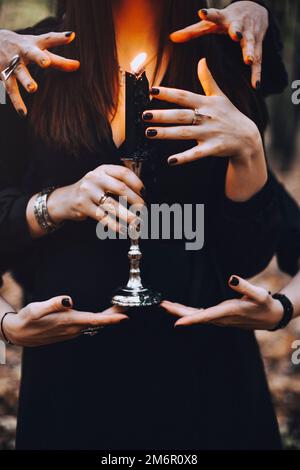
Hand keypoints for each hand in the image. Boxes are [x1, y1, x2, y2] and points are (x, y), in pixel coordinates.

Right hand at [0, 29, 79, 115]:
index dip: (59, 38)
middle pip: (31, 53)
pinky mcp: (3, 75)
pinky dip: (17, 102)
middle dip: (38, 57)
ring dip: (26, 80)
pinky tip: (23, 113)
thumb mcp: (38, 47)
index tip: (70, 36)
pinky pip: (11, 89)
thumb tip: (77, 58)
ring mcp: (13, 63)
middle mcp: (23, 52)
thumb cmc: (24, 46)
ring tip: (33, 88)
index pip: (48, 39)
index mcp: (34, 44)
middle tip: (46, 62)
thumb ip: (57, 55)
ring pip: (19, 72)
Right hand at [2, 296, 127, 346]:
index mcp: (68, 322)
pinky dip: (97, 319)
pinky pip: (88, 325)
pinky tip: (101, 314)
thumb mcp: (37, 308)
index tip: (124, 316)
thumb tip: (69, 300)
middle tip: (127, 306)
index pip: (94, 320)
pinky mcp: (69, 331)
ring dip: (106, 317)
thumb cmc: (28, 319)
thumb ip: (54, 304)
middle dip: (113, 315)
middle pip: (98, 321)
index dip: (111, 318)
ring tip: (118, 307)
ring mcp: (72, 332)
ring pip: (94, 324)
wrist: (19, 333)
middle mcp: (73, 329)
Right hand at [47, 164, 144, 233]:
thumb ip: (117, 182)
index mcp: (103, 170)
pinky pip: (103, 217)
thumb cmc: (89, 191)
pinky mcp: (83, 206)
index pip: (124, 173)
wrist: (65, 199)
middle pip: (121, 189)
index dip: (137, 183)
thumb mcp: (101, 180)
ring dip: (128, 215)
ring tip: (136, 221)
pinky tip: (122, 229)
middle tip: (143, 209)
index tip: (144, 193)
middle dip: (136, 201)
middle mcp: (95, 178)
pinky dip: (115, 225)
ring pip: (113, 205)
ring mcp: (88, 191)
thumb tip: (140, 194)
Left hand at [145, 58, 262, 166]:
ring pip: (184, 133)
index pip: (184, 96)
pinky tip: (170, 161)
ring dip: (166, 133)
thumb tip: (202, 59)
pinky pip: (196, 153)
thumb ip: (208, 80)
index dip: (168, 93)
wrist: (247, 137)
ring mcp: (209, 133)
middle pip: (181, 115)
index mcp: (206, 103)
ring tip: (149, 133)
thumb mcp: (220, 96)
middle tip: (144, 115)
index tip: (152, 90)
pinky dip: (183, 158)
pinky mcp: (213, 148)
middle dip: (162, 115)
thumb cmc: (230, 115)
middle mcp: (206, 117)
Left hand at [161, 276, 283, 330]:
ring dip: (179, 312)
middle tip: (162, 305)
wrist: (269, 316)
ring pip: (195, 316)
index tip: (177, 323)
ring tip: (164, 305)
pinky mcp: (218, 317)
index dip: (191, 320)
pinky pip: (200, 315)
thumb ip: (245, 286)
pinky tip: (179, 309)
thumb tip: (231, 278)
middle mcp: (220, 318)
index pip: (206, 317)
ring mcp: (218, 319)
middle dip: (177, 312)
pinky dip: (188, 312)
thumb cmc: (264, 304)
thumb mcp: (259, 294)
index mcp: (228, 312)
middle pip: (195, 316)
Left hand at [170, 1, 267, 88]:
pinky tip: (256, 85)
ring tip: (248, 60)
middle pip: (238, 29)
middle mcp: (239, 26)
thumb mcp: (211, 24)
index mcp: (225, 19)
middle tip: (236, 35)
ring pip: (251, 44)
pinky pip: (259, 63)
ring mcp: (251, 36)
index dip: (209, 14)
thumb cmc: (227, 20)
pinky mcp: (259, 47)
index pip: (215, 16)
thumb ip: (193, 31)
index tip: (201, 12)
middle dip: (238, 32)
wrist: (256, 10)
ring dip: (250, 52)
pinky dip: (257, 74)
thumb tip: (172, 37)